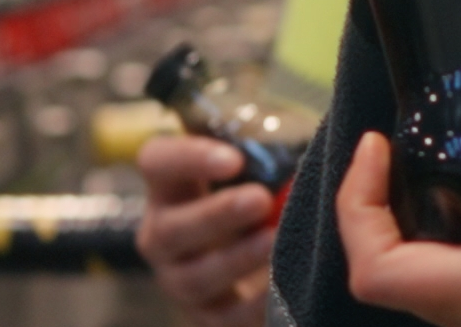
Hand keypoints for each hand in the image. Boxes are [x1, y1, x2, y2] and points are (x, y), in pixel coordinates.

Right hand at [133, 134, 277, 326]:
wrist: (257, 263)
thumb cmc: (257, 200)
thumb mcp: (256, 171)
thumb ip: (269, 158)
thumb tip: (304, 150)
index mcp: (170, 187)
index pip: (157, 161)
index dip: (189, 158)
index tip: (235, 159)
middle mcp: (162, 235)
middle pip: (170, 228)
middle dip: (216, 214)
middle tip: (260, 199)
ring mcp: (178, 280)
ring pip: (194, 277)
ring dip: (236, 259)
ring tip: (273, 241)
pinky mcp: (205, 317)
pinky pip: (224, 317)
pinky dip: (254, 304)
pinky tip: (281, 285)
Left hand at [337, 129, 460, 326]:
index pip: (375, 267)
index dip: (356, 205)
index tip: (377, 148)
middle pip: (388, 266)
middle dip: (376, 202)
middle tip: (400, 144)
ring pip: (421, 271)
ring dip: (412, 216)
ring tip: (441, 160)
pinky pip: (457, 277)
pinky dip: (452, 234)